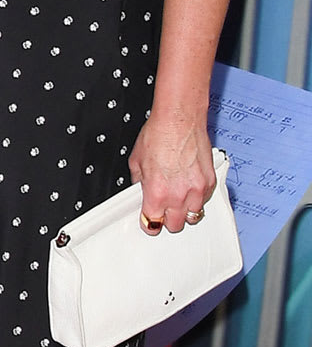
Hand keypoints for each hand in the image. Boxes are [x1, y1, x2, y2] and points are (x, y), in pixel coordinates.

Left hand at [128, 114, 215, 234]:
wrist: (179, 120)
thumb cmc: (159, 134)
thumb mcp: (136, 161)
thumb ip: (139, 182)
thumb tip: (140, 191)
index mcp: (157, 193)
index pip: (153, 224)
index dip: (149, 223)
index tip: (149, 220)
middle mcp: (178, 195)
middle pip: (175, 226)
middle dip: (167, 219)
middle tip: (163, 209)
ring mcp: (197, 190)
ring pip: (192, 216)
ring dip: (184, 211)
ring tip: (177, 198)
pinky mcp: (210, 182)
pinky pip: (205, 200)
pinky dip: (197, 198)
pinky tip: (189, 187)